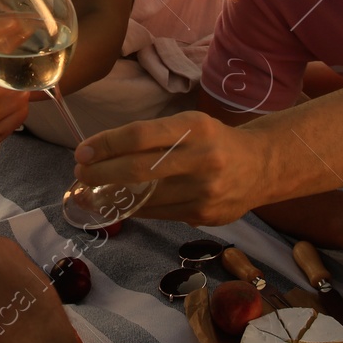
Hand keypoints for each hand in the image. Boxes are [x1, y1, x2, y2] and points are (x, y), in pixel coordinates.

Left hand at [74, 111, 271, 225]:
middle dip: (101, 173)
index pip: (140, 135)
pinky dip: (135, 209)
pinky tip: (120, 204)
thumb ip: (153, 138)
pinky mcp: (204, 216)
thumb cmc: (214, 141)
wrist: (261, 166)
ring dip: (112, 196)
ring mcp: (205, 191)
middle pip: (139, 169)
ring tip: (92, 191)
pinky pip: (159, 214)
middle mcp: (202, 159)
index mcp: (195, 128)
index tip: (83, 151)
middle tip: (80, 173)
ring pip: (146, 198)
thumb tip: (101, 152)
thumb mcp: (190, 125)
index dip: (107, 144)